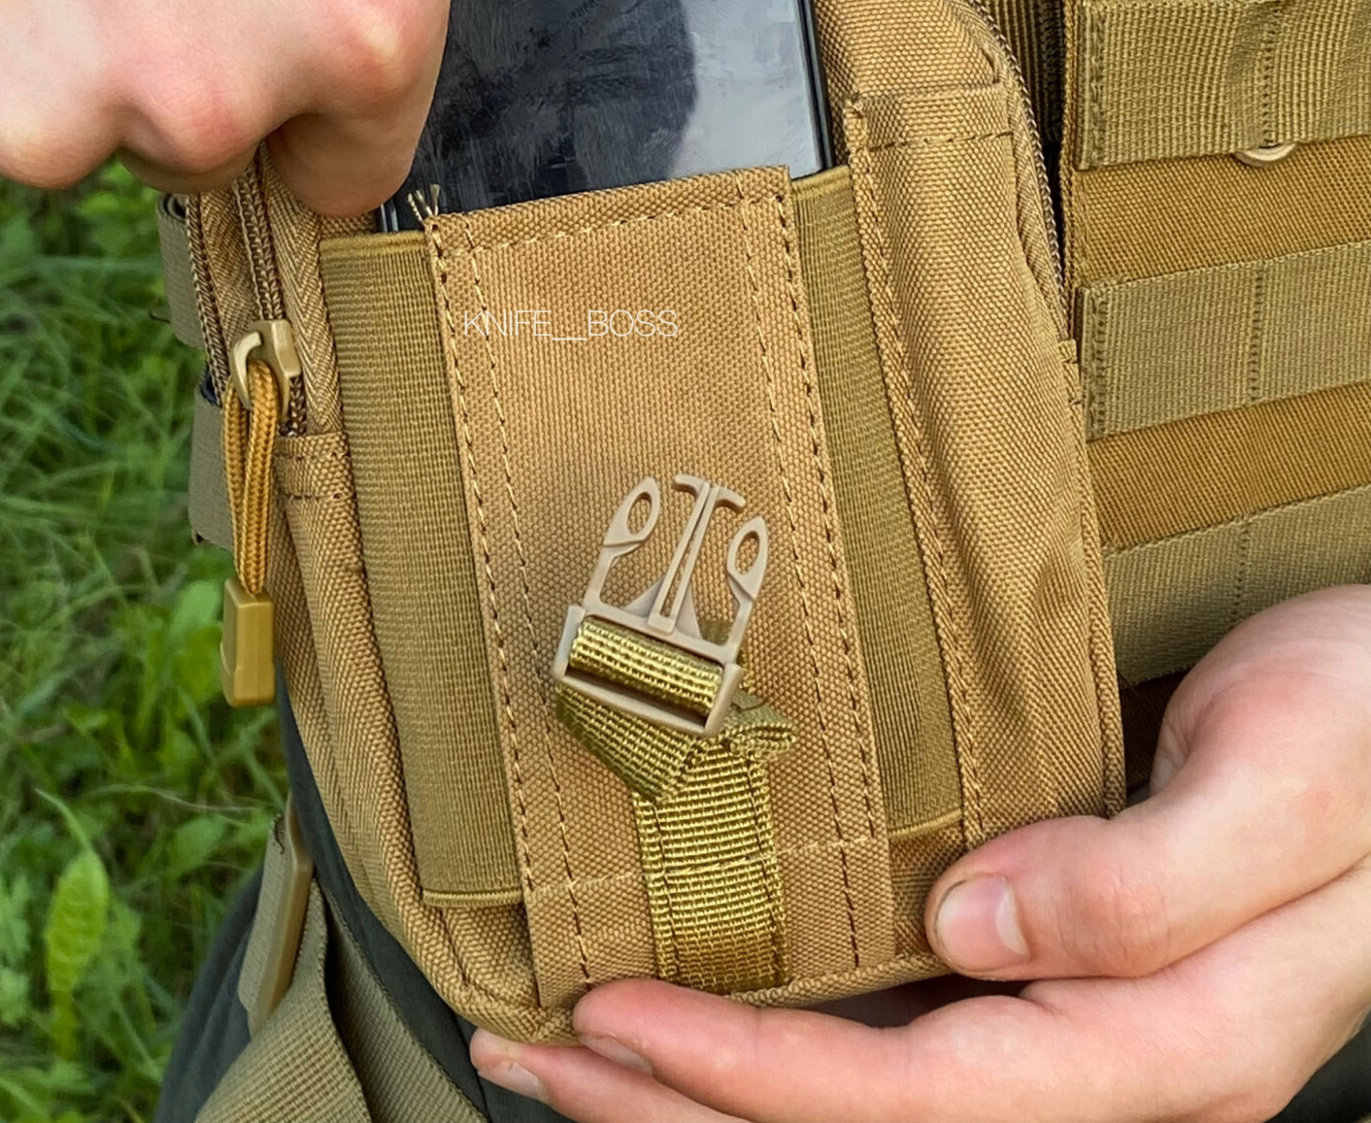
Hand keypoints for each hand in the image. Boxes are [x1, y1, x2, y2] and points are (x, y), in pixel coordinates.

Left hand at [473, 584, 1370, 1122]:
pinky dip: (770, 1042)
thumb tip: (971, 929)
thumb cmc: (1368, 722)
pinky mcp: (1054, 977)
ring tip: (563, 1052)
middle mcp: (1106, 1059)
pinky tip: (698, 1014)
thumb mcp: (1291, 784)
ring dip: (705, 1091)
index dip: (749, 1077)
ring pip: (863, 1103)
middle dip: (681, 1112)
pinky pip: (892, 1042)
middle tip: (519, 1059)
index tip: (606, 1024)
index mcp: (1166, 1042)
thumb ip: (1151, 877)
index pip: (916, 1102)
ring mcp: (1077, 1029)